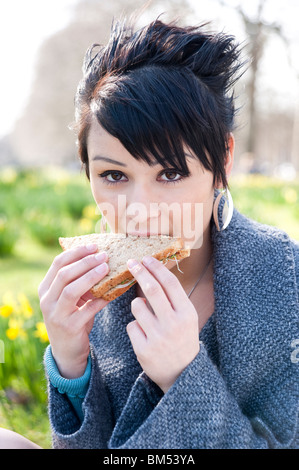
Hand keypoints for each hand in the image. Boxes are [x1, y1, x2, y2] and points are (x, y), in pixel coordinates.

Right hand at [38, 244, 109, 377]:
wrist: (67, 350)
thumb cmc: (72, 317)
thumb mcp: (70, 298)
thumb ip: (78, 281)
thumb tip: (101, 258)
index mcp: (46, 288)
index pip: (58, 263)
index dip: (76, 252)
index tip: (94, 246)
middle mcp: (47, 300)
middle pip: (65, 274)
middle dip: (86, 262)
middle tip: (104, 255)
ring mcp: (56, 314)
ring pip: (72, 290)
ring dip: (90, 277)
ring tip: (106, 268)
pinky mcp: (69, 327)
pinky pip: (87, 310)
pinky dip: (100, 300)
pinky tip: (112, 293)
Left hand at [126, 256, 199, 392]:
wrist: (182, 374)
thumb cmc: (182, 338)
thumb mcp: (186, 317)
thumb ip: (173, 298)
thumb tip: (153, 272)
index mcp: (186, 313)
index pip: (170, 283)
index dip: (156, 268)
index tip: (145, 258)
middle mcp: (173, 324)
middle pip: (152, 289)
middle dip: (140, 272)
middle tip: (131, 262)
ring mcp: (158, 338)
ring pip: (137, 306)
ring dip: (137, 304)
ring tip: (145, 314)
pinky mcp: (144, 350)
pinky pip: (131, 326)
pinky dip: (135, 326)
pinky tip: (145, 335)